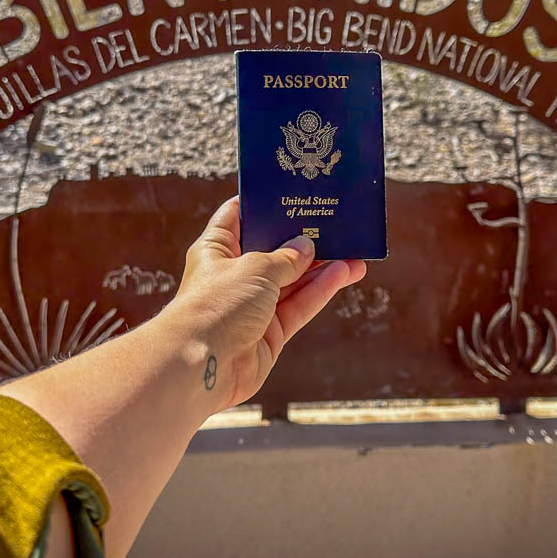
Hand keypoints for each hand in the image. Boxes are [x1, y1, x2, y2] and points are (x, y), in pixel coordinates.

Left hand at [164, 196, 366, 412]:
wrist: (203, 365)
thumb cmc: (218, 304)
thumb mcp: (255, 268)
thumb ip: (285, 257)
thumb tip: (306, 247)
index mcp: (216, 251)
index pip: (236, 217)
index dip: (260, 204)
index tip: (287, 192)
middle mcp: (233, 277)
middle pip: (272, 251)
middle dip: (301, 239)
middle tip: (333, 224)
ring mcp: (252, 307)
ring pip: (292, 281)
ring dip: (321, 267)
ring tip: (353, 253)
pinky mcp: (269, 334)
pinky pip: (299, 306)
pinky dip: (320, 291)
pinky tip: (344, 274)